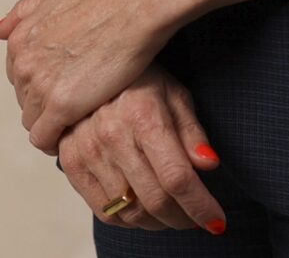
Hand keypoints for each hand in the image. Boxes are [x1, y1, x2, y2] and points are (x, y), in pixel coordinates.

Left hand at [0, 0, 168, 153]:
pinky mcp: (61, 106)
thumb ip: (22, 13)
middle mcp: (24, 63)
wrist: (131, 5)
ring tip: (73, 124)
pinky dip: (53, 143)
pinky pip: (44, 138)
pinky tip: (68, 140)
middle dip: (44, 104)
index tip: (59, 87)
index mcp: (20, 39)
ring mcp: (40, 85)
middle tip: (72, 105)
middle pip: (24, 99)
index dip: (39, 83)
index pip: (18, 76)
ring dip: (50, 125)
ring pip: (32, 121)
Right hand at [56, 62, 227, 233]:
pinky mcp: (71, 163)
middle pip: (155, 200)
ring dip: (158, 222)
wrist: (88, 67)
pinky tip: (144, 210)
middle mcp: (112, 135)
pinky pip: (104, 211)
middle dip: (183, 218)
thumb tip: (210, 163)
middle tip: (196, 218)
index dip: (200, 206)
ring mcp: (88, 151)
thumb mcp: (174, 94)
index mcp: (143, 115)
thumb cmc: (140, 81)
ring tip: (172, 213)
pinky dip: (130, 220)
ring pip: (131, 211)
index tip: (217, 222)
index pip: (176, 177)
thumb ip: (192, 131)